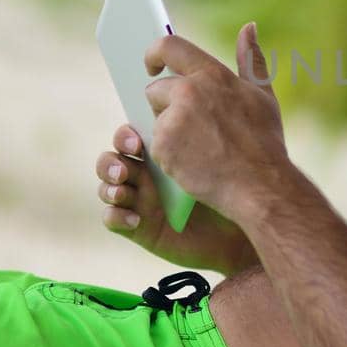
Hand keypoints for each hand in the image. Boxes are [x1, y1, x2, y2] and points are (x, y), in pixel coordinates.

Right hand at [96, 123, 258, 272]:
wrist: (239, 230)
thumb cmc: (231, 190)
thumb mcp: (212, 161)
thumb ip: (192, 140)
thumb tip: (178, 115)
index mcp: (159, 153)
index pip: (129, 137)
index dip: (125, 136)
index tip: (137, 142)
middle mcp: (144, 175)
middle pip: (111, 160)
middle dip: (111, 163)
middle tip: (126, 171)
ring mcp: (139, 201)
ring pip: (107, 188)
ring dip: (109, 187)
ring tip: (123, 192)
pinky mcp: (137, 227)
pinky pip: (111, 219)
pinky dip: (117, 216)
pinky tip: (135, 219)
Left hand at [141, 22, 289, 223]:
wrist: (260, 185)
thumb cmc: (265, 143)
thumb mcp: (262, 95)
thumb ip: (251, 59)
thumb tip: (249, 27)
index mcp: (213, 74)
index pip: (169, 46)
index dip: (154, 52)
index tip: (151, 64)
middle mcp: (189, 91)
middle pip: (156, 89)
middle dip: (166, 106)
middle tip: (192, 128)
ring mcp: (174, 118)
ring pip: (156, 119)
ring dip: (169, 131)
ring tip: (199, 148)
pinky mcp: (163, 145)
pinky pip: (155, 145)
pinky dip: (169, 155)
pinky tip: (193, 163)